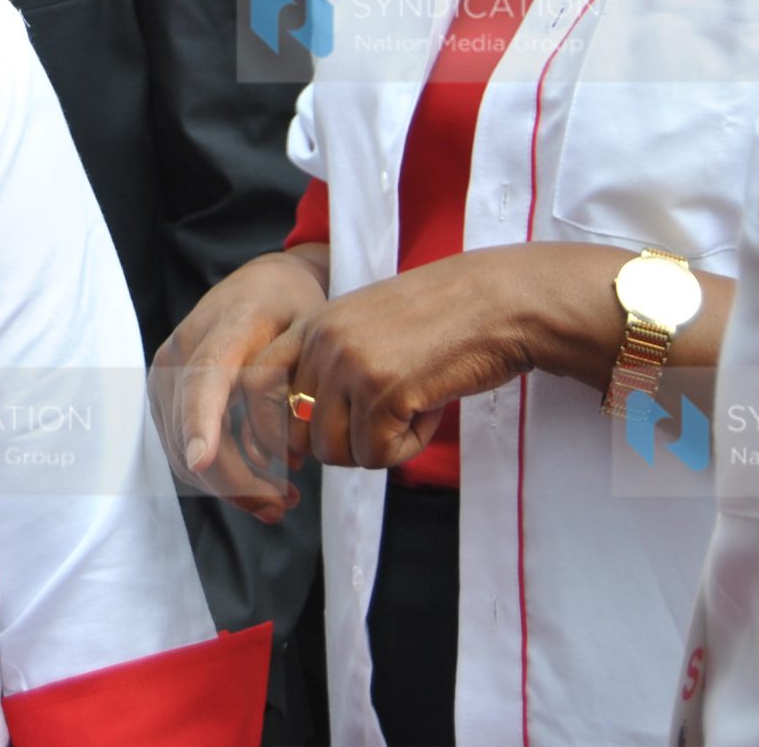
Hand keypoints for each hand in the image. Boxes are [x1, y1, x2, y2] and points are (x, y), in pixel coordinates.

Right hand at [149, 251, 328, 522]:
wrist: (265, 283)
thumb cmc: (293, 310)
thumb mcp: (308, 335)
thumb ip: (291, 391)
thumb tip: (284, 459)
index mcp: (225, 327)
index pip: (204, 377)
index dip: (200, 420)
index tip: (201, 458)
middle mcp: (182, 349)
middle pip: (191, 428)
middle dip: (234, 478)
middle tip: (284, 504)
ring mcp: (167, 371)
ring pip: (181, 446)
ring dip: (226, 484)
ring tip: (279, 501)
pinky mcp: (164, 390)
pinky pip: (181, 444)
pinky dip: (215, 472)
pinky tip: (256, 482)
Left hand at [286, 251, 534, 470]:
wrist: (499, 302)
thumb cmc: (442, 321)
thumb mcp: (369, 329)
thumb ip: (330, 367)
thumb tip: (298, 438)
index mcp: (313, 324)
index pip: (259, 384)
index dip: (280, 424)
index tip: (312, 437)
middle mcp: (322, 342)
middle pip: (300, 432)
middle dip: (343, 442)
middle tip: (388, 421)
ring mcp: (349, 364)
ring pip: (335, 451)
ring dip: (377, 447)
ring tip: (412, 409)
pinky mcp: (382, 391)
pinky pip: (376, 456)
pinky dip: (407, 447)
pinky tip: (430, 410)